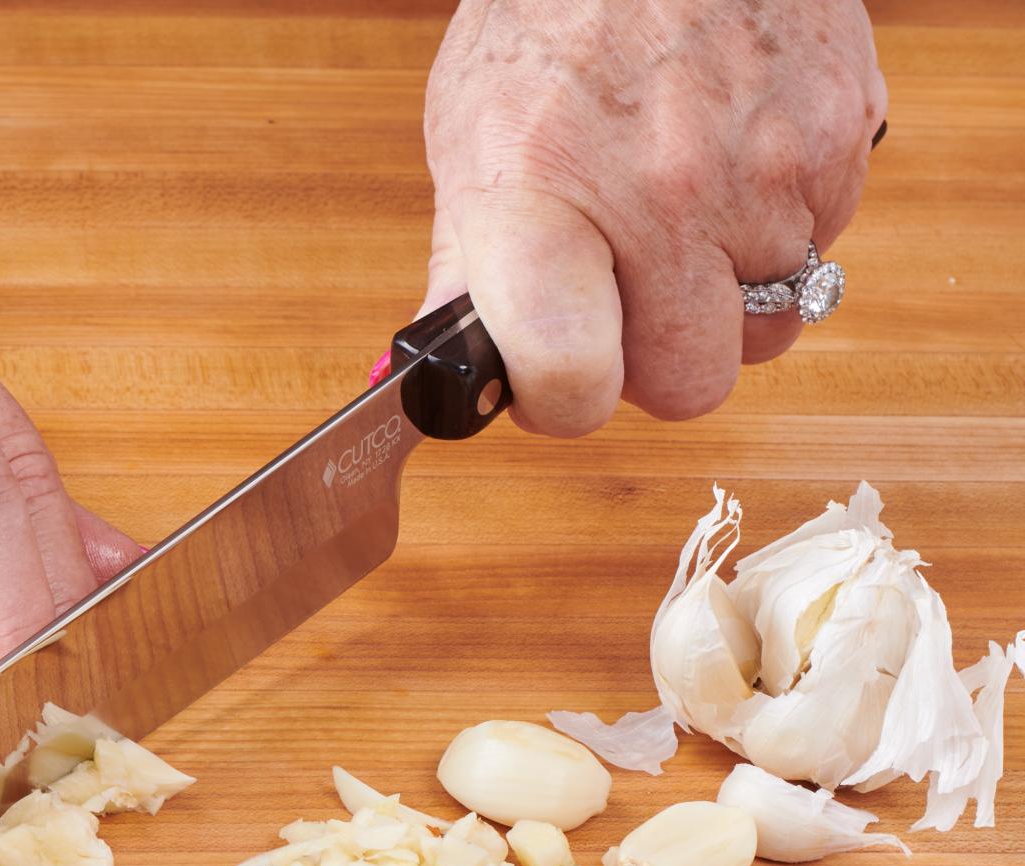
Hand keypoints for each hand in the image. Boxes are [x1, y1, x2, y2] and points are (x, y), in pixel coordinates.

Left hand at [420, 0, 886, 433]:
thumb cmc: (553, 20)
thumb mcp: (471, 140)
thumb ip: (464, 270)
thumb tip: (448, 381)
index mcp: (545, 203)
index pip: (569, 373)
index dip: (561, 403)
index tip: (553, 383)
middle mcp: (664, 197)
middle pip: (690, 385)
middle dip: (656, 364)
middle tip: (624, 303)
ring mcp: (766, 174)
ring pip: (768, 326)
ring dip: (725, 296)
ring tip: (680, 213)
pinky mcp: (841, 143)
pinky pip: (821, 247)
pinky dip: (779, 228)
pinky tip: (732, 163)